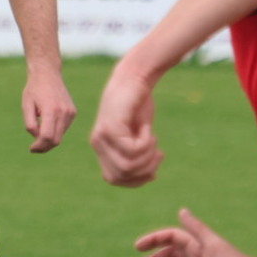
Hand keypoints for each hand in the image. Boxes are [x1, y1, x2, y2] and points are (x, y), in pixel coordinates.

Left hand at [22, 68, 76, 152]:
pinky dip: (55, 131)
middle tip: (34, 148)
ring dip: (49, 139)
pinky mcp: (73, 112)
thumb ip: (30, 124)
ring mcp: (70, 112)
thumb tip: (37, 138)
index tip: (31, 148)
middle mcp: (64, 112)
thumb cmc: (34, 89)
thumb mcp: (26, 106)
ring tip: (39, 131)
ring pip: (60, 136)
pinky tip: (47, 123)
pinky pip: (64, 128)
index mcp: (51, 110)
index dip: (39, 146)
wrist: (47, 74)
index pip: (47, 137)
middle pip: (55, 140)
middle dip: (44, 147)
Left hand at [89, 68, 161, 185]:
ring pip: (128, 165)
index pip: (115, 179)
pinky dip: (146, 142)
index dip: (136, 180)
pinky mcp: (110, 127)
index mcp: (101, 148)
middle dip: (145, 170)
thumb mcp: (137, 135)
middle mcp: (97, 144)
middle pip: (122, 175)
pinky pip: (133, 149)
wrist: (134, 77)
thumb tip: (147, 178)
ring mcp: (102, 136)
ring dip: (147, 157)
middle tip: (159, 153)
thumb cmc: (138, 105)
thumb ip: (135, 155)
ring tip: (154, 140)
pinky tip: (147, 128)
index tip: (154, 169)